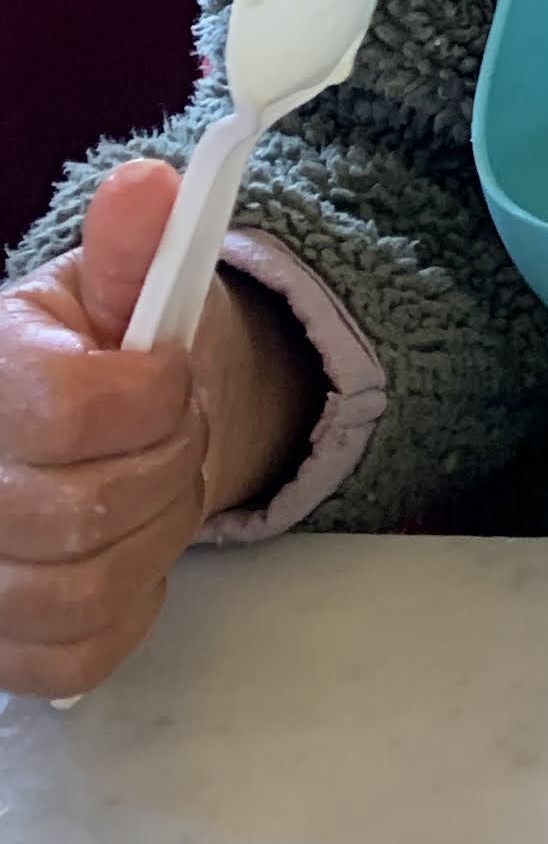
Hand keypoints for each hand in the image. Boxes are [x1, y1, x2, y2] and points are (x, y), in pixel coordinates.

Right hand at [0, 158, 310, 697]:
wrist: (87, 429)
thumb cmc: (101, 353)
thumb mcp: (119, 286)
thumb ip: (134, 247)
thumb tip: (147, 187)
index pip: (70, 413)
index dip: (154, 398)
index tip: (175, 377)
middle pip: (82, 513)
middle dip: (169, 465)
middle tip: (182, 433)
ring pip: (83, 592)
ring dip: (158, 535)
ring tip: (163, 487)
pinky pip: (77, 656)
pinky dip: (130, 605)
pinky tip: (131, 553)